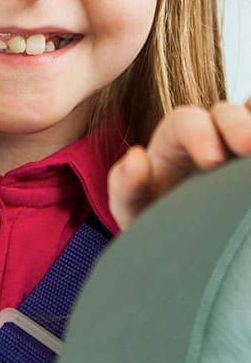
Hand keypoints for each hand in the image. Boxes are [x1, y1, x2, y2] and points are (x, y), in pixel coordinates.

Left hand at [109, 100, 250, 229]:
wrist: (183, 247)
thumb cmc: (157, 221)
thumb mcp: (133, 210)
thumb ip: (124, 186)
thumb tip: (136, 157)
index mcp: (176, 141)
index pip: (186, 122)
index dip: (199, 132)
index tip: (210, 159)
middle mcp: (214, 135)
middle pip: (228, 115)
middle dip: (240, 126)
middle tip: (250, 146)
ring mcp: (239, 148)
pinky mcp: (250, 162)